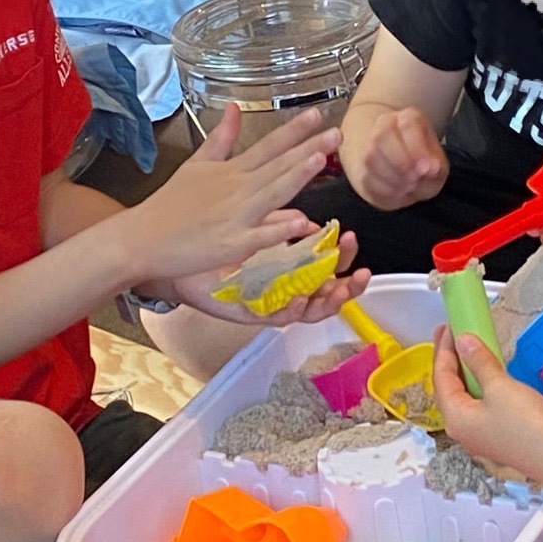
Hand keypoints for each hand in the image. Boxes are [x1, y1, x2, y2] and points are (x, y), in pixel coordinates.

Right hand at [114, 107, 337, 285]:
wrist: (142, 238)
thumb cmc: (171, 204)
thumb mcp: (197, 164)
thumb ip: (222, 138)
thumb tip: (235, 108)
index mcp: (231, 171)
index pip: (268, 145)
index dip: (294, 130)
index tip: (318, 114)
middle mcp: (237, 189)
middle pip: (278, 165)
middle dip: (308, 148)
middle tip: (337, 133)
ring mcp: (234, 216)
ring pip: (272, 193)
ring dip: (296, 175)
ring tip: (320, 159)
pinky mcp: (230, 244)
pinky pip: (260, 236)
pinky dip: (279, 228)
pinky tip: (302, 222)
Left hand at [169, 232, 370, 327]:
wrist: (181, 258)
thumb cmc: (217, 245)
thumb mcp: (257, 227)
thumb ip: (284, 223)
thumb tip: (311, 222)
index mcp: (291, 268)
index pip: (327, 265)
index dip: (343, 255)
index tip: (351, 238)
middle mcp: (286, 288)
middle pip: (328, 293)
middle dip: (350, 285)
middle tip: (361, 273)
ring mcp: (272, 303)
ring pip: (311, 311)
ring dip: (329, 302)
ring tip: (338, 290)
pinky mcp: (253, 315)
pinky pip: (279, 319)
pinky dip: (294, 311)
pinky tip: (301, 299)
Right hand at [349, 106, 448, 209]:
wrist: (395, 170)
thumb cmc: (421, 165)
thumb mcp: (437, 165)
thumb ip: (436, 168)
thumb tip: (431, 170)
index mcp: (408, 119)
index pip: (408, 124)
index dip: (417, 148)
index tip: (427, 169)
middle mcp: (384, 125)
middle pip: (382, 136)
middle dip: (400, 163)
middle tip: (415, 180)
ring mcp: (367, 145)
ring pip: (370, 157)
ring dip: (392, 178)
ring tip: (408, 187)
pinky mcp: (359, 168)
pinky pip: (365, 177)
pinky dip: (383, 190)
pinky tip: (397, 193)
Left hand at [432, 327, 542, 497]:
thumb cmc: (528, 424)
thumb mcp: (501, 387)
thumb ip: (479, 362)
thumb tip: (462, 341)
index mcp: (456, 418)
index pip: (441, 378)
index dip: (443, 350)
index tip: (447, 326)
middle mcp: (464, 428)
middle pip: (450, 387)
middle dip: (451, 359)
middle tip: (450, 332)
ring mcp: (483, 432)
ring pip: (467, 394)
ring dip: (467, 370)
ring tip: (468, 346)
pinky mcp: (502, 431)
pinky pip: (484, 401)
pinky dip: (483, 382)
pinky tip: (490, 370)